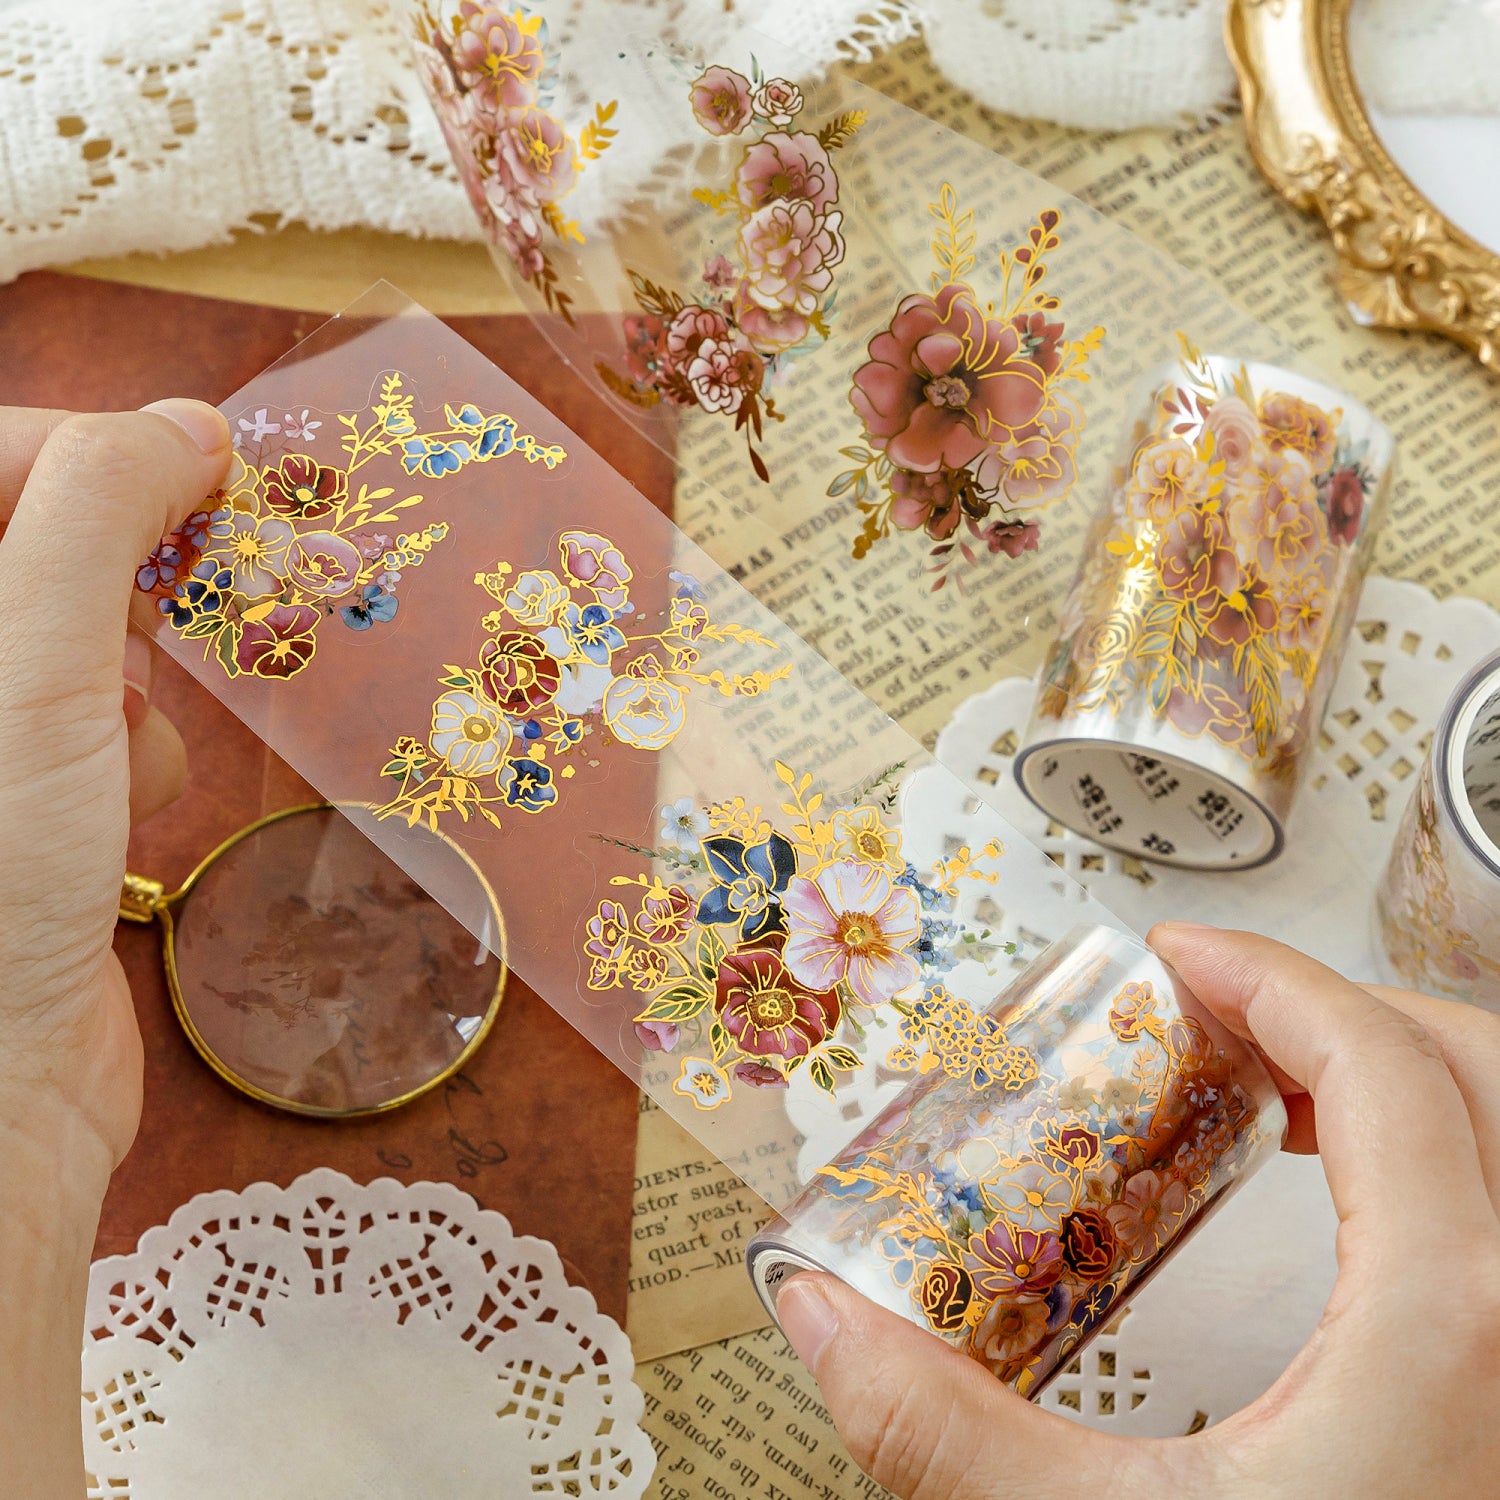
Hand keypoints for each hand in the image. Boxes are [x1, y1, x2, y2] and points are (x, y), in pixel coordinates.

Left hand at [0, 401, 229, 1495]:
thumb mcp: (31, 672)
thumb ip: (91, 516)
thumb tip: (186, 425)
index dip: (81, 446)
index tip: (192, 472)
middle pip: (33, 536)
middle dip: (121, 563)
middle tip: (187, 589)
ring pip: (82, 626)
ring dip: (133, 666)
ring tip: (130, 735)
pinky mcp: (31, 799)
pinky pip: (105, 717)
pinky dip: (143, 743)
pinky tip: (138, 796)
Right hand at [778, 924, 1499, 1498]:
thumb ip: (941, 1433)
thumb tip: (816, 1319)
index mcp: (1454, 1326)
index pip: (1380, 1067)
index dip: (1269, 979)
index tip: (1174, 959)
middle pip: (1480, 1066)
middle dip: (1344, 1007)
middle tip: (1217, 1017)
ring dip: (1406, 1078)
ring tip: (1277, 1094)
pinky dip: (1440, 1160)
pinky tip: (1348, 1205)